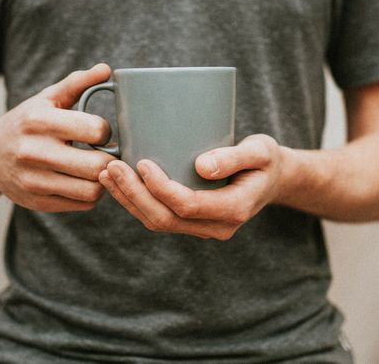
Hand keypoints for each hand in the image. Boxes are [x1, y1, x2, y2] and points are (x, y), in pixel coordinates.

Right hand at [0, 63, 116, 211]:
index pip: (96, 130)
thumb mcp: (47, 98)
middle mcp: (33, 152)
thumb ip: (77, 83)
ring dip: (103, 179)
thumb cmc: (26, 122)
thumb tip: (106, 69)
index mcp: (39, 121)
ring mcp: (34, 181)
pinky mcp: (37, 203)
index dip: (107, 131)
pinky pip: (82, 204)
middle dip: (110, 158)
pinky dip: (91, 193)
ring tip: (98, 167)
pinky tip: (84, 180)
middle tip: (108, 153)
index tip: (101, 132)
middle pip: (98, 165)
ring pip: (92, 189)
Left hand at [98, 134, 285, 239]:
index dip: (160, 187)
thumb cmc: (266, 160)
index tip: (141, 162)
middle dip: (134, 194)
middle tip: (111, 167)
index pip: (187, 205)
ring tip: (107, 175)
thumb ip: (234, 157)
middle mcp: (216, 226)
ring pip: (157, 222)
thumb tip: (201, 166)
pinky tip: (120, 183)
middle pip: (165, 218)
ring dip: (129, 200)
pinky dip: (136, 201)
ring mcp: (202, 227)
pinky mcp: (192, 220)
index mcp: (233, 209)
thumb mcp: (260, 151)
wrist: (271, 178)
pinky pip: (160, 217)